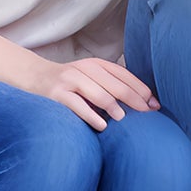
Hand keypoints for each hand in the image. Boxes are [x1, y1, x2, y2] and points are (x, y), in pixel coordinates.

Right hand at [32, 56, 159, 129]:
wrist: (35, 77)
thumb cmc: (70, 84)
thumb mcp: (90, 78)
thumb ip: (110, 86)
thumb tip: (143, 104)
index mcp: (96, 65)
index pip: (124, 75)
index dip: (142, 90)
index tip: (155, 105)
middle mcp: (84, 70)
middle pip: (116, 85)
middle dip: (135, 100)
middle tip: (147, 115)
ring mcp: (70, 81)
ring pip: (99, 94)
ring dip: (114, 108)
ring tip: (123, 120)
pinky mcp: (57, 94)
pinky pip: (79, 106)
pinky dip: (92, 117)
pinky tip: (102, 126)